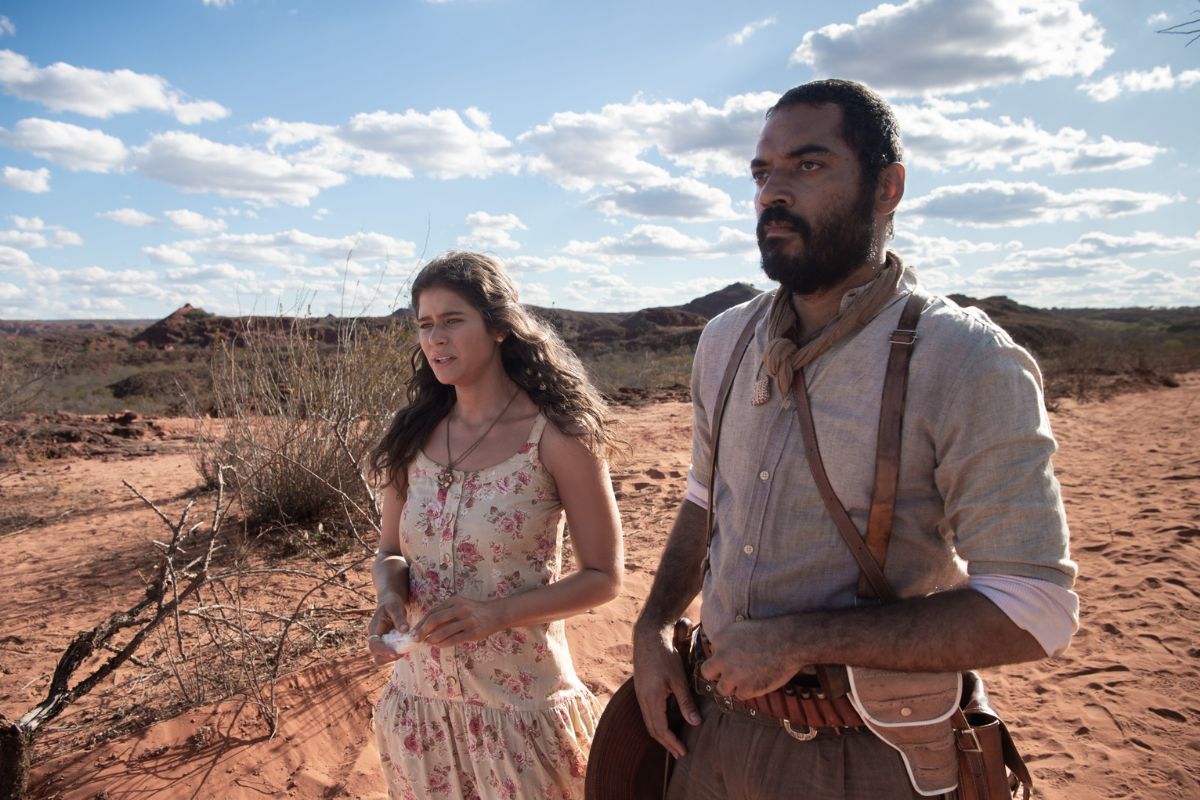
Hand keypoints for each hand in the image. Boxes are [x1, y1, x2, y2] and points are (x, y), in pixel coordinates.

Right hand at [368, 593, 408, 664]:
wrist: (390, 600)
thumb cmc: (391, 602)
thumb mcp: (395, 607)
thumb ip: (399, 618)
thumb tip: (405, 630)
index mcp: (374, 629)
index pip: (374, 645)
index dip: (383, 651)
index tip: (395, 653)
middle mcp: (375, 638)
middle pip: (377, 656)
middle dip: (388, 657)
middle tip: (403, 653)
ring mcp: (381, 641)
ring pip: (383, 657)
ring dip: (394, 656)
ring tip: (406, 649)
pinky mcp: (388, 643)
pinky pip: (391, 653)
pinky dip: (398, 652)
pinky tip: (407, 646)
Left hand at [411, 595, 505, 646]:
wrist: (496, 614)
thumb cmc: (474, 610)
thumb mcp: (460, 605)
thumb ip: (445, 612)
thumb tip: (426, 626)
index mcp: (454, 600)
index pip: (433, 612)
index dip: (421, 622)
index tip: (413, 631)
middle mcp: (460, 609)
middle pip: (435, 620)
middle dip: (422, 631)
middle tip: (415, 639)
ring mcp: (467, 621)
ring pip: (444, 631)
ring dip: (432, 639)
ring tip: (427, 643)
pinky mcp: (473, 632)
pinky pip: (454, 639)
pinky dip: (443, 644)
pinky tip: (438, 646)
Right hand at [632, 624, 701, 758]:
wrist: (648, 637)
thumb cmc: (665, 656)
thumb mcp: (678, 679)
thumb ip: (685, 702)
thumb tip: (695, 723)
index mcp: (652, 699)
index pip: (661, 729)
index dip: (672, 743)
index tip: (683, 752)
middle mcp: (643, 700)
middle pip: (653, 729)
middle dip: (666, 743)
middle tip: (679, 753)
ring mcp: (640, 695)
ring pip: (649, 722)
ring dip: (661, 734)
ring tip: (673, 743)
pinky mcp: (641, 690)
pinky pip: (647, 713)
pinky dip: (657, 723)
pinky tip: (665, 723)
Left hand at [699, 619, 799, 699]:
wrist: (789, 642)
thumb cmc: (770, 632)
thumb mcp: (743, 628)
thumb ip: (728, 642)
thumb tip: (721, 654)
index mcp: (720, 639)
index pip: (712, 654)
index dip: (723, 658)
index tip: (734, 659)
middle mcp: (721, 658)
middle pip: (708, 673)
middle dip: (717, 675)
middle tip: (730, 675)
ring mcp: (732, 675)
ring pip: (722, 689)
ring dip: (732, 686)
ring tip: (746, 680)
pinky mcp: (745, 689)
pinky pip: (740, 696)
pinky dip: (748, 691)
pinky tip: (758, 682)